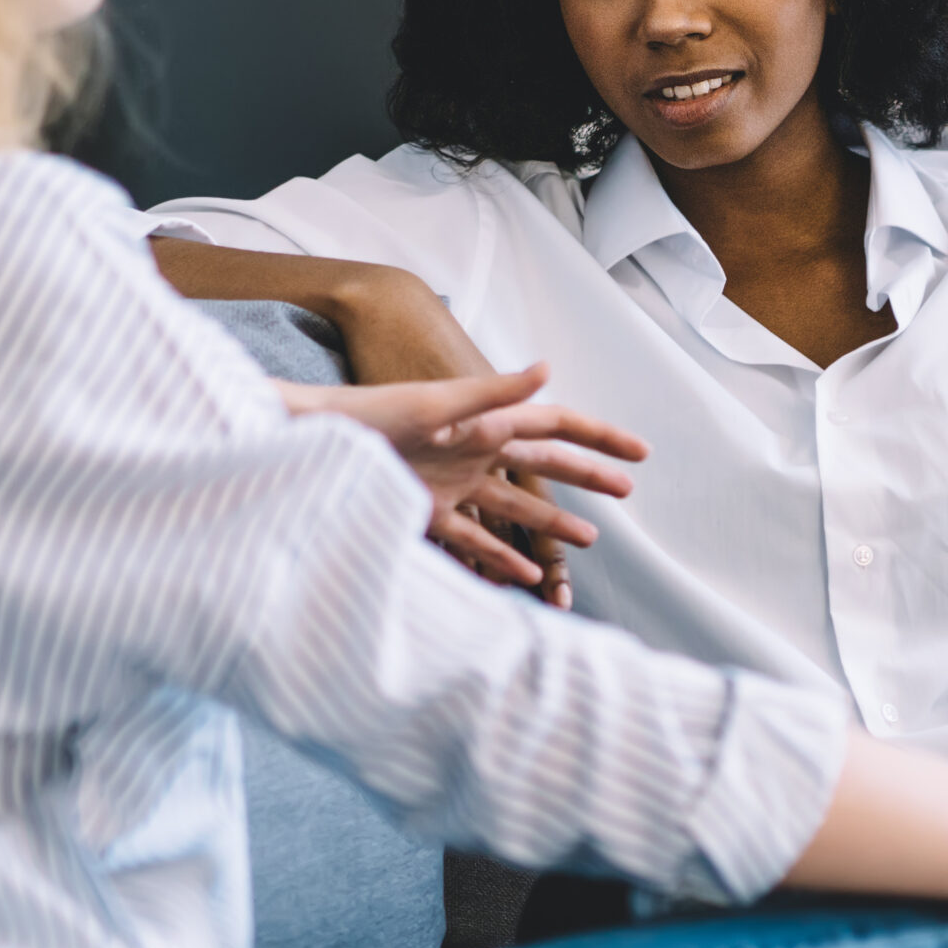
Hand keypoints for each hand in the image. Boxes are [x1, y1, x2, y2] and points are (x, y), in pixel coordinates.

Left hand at [275, 365, 647, 592]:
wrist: (307, 443)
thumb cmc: (366, 415)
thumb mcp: (432, 403)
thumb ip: (490, 393)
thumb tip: (547, 370)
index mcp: (483, 420)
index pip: (554, 425)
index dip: (599, 437)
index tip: (640, 452)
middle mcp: (473, 450)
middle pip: (544, 465)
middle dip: (588, 475)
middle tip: (629, 489)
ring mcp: (451, 483)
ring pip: (515, 507)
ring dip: (552, 524)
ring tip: (590, 539)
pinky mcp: (424, 512)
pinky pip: (472, 541)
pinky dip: (499, 558)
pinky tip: (524, 578)